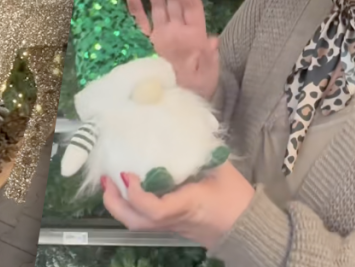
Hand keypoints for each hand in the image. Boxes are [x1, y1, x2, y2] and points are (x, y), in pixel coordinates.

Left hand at [101, 162, 254, 249]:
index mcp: (188, 205)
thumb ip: (202, 150)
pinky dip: (131, 205)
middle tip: (106, 178)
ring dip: (119, 204)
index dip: (136, 193)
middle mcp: (174, 219)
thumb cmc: (237, 198)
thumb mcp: (221, 169)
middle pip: (136, 221)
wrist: (248, 227)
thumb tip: (186, 127)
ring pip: (137, 223)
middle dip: (115, 202)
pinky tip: (129, 188)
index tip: (127, 172)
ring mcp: (171, 225)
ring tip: (111, 183)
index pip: (155, 209)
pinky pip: (144, 219)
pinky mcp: (171, 226)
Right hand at [127, 0, 219, 99]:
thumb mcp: (204, 80)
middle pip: (175, 1)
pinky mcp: (144, 45)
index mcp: (194, 37)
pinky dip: (136, 9)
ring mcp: (160, 37)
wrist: (174, 110)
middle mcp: (177, 32)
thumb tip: (213, 39)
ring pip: (158, 7)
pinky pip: (140, 23)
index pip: (191, 7)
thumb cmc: (193, 95)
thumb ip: (207, 60)